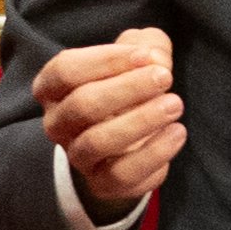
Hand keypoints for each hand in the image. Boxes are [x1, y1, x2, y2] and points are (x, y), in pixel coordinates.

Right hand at [40, 27, 182, 211]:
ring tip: (175, 104)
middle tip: (165, 77)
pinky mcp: (101, 184)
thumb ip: (145, 46)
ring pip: (98, 141)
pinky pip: (122, 174)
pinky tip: (177, 132)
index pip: (67, 70)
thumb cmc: (126, 90)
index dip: (107, 60)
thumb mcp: (134, 58)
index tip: (147, 55)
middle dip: (128, 88)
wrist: (125, 145)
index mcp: (52, 88)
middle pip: (83, 104)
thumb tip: (155, 59)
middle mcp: (57, 124)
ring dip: (140, 121)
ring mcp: (76, 157)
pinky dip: (153, 153)